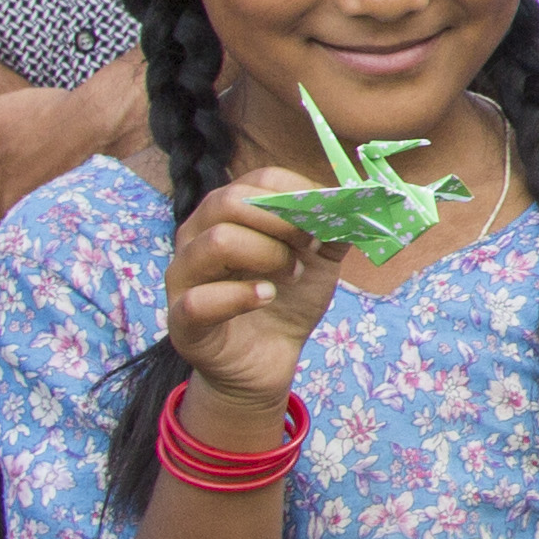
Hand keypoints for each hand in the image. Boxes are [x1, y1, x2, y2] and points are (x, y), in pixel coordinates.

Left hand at [0, 67, 147, 243]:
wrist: (100, 125)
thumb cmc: (38, 121)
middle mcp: (4, 236)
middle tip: (11, 172)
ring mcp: (35, 240)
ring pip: (11, 237)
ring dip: (14, 218)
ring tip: (32, 182)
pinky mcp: (62, 236)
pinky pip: (39, 241)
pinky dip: (39, 224)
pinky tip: (50, 194)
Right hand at [167, 170, 343, 420]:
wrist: (268, 358)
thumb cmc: (286, 298)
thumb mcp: (318, 257)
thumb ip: (334, 227)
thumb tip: (357, 199)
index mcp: (228, 211)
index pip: (260, 180)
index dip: (300, 193)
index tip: (326, 216)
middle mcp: (196, 234)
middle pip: (230, 201)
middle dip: (282, 221)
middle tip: (308, 245)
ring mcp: (183, 275)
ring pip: (217, 242)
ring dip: (267, 255)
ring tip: (291, 274)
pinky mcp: (181, 319)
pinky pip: (199, 300)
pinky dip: (242, 296)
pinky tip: (267, 297)